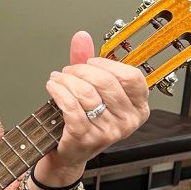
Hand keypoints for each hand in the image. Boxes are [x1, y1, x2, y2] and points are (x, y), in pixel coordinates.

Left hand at [36, 30, 149, 189]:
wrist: (70, 153)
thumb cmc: (85, 120)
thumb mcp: (92, 89)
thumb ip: (89, 62)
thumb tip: (81, 36)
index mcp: (139, 108)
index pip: (131, 76)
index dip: (107, 64)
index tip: (90, 62)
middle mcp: (128, 121)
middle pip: (105, 82)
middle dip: (80, 70)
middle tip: (67, 71)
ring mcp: (108, 131)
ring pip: (85, 93)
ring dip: (65, 80)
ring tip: (57, 79)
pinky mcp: (86, 138)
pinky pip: (71, 107)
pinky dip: (58, 92)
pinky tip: (52, 87)